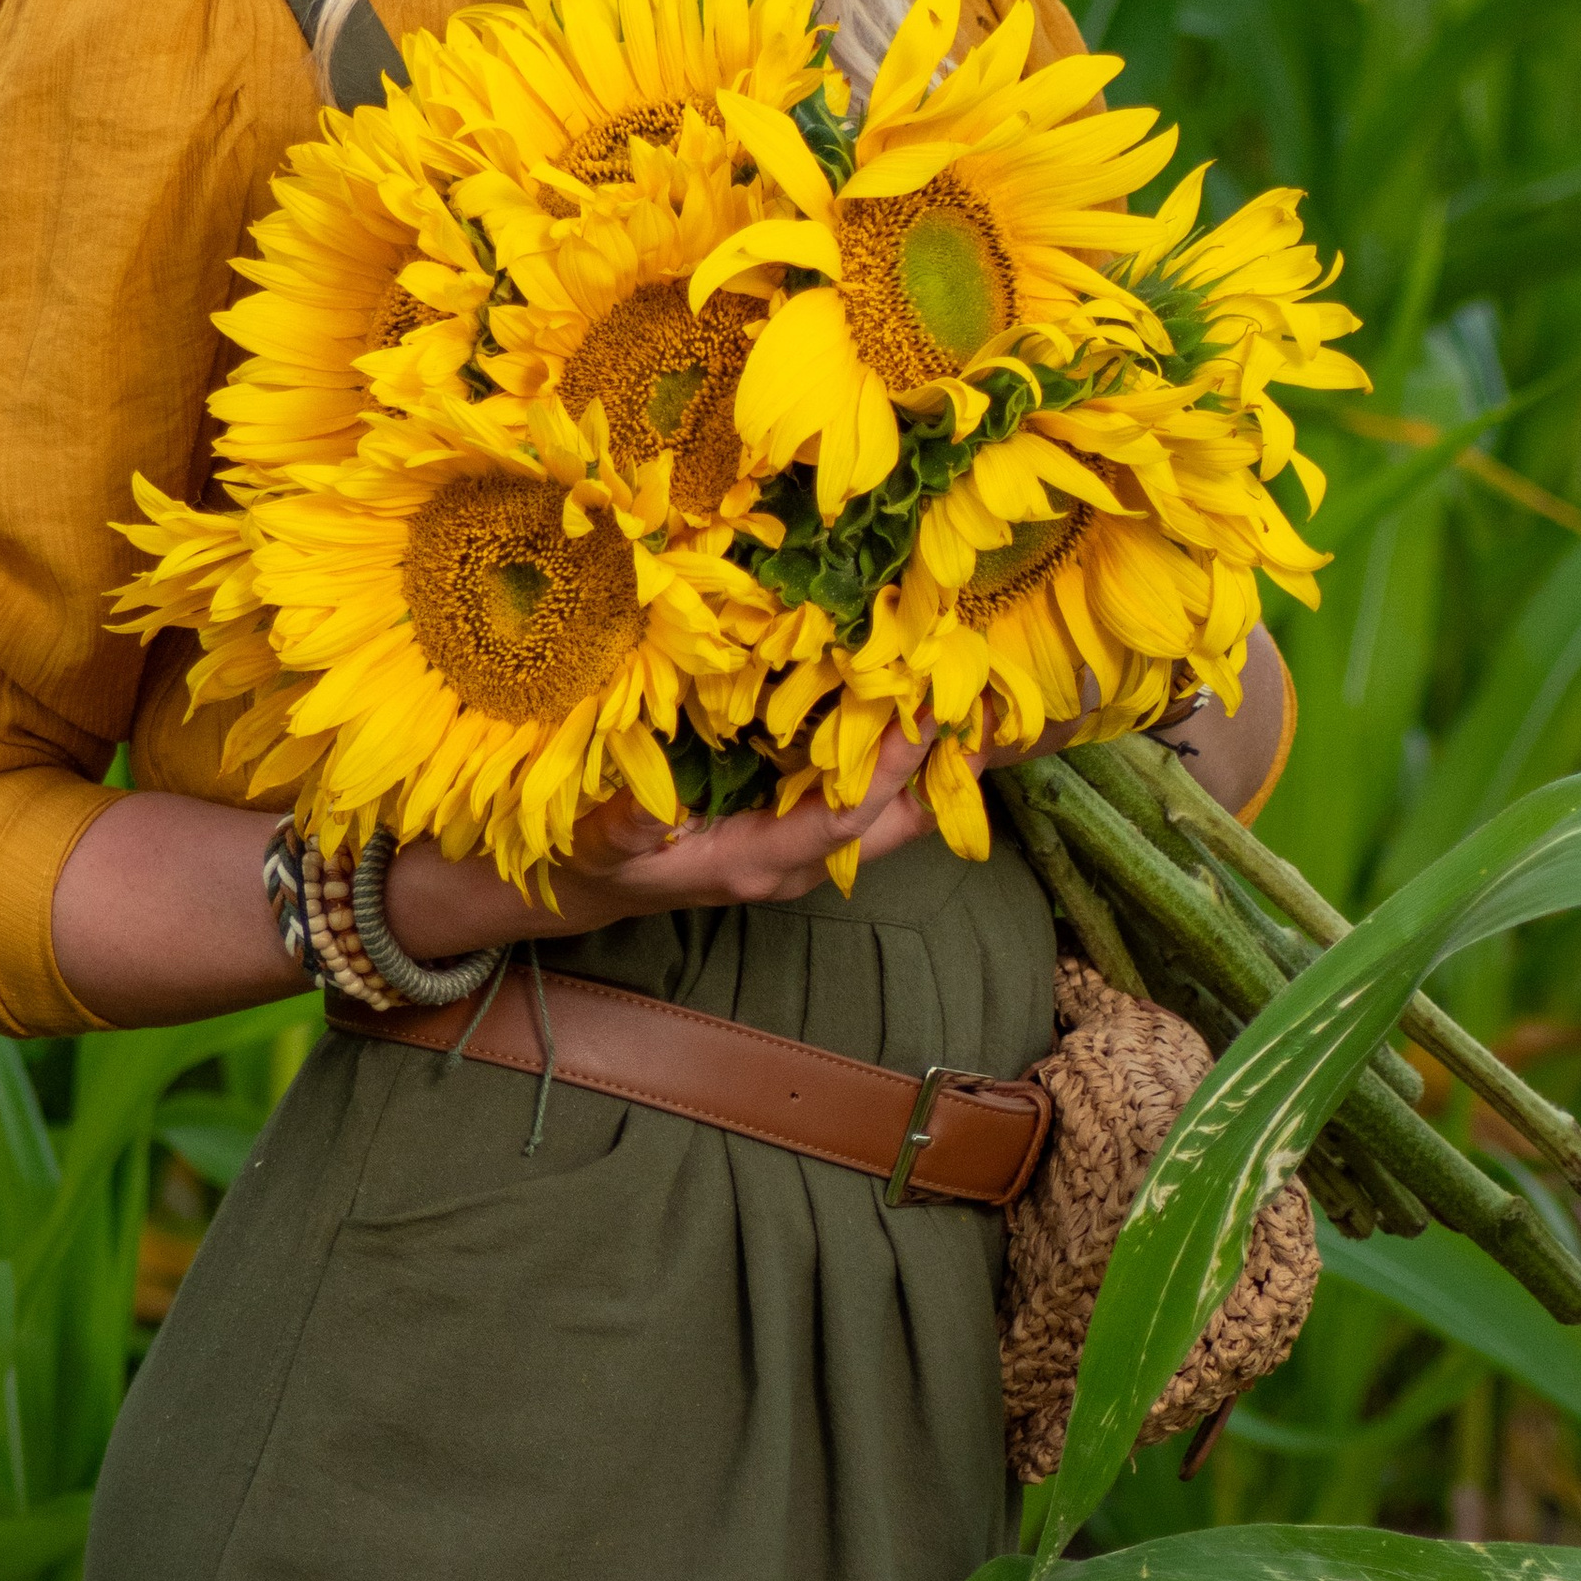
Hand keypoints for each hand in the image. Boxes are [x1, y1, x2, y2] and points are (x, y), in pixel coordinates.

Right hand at [383, 722, 942, 959]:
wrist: (565, 885)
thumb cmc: (579, 860)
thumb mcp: (589, 843)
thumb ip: (623, 826)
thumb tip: (655, 807)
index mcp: (753, 862)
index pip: (844, 818)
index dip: (890, 769)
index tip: (936, 713)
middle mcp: (790, 857)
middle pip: (895, 820)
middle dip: (950, 771)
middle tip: (1015, 706)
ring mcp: (794, 839)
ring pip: (888, 806)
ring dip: (936, 758)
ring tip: (994, 695)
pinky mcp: (787, 815)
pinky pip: (862, 785)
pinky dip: (897, 747)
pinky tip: (922, 700)